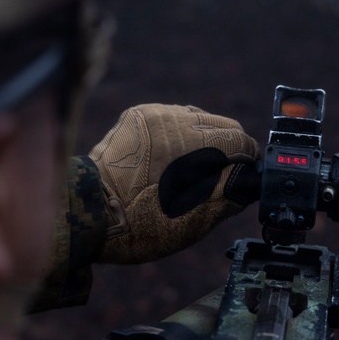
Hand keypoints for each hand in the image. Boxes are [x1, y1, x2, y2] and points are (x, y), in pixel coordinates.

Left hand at [88, 104, 259, 262]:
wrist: (88, 213)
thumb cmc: (140, 225)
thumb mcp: (194, 220)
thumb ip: (231, 193)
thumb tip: (250, 179)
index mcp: (192, 145)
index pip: (240, 140)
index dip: (248, 161)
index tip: (246, 177)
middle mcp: (175, 120)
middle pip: (223, 125)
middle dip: (228, 150)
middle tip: (222, 178)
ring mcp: (154, 114)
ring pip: (198, 119)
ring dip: (204, 141)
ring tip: (193, 172)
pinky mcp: (138, 116)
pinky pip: (172, 120)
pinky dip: (179, 137)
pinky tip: (172, 160)